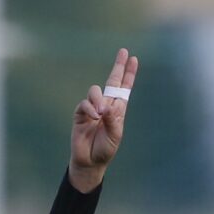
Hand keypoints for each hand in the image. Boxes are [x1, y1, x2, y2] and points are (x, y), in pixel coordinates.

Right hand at [69, 48, 138, 191]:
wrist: (90, 160)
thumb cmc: (105, 148)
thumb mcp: (115, 135)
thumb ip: (113, 120)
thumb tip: (107, 106)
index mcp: (118, 110)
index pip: (124, 89)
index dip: (128, 74)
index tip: (133, 59)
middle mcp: (106, 105)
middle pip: (112, 82)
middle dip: (118, 67)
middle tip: (124, 52)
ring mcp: (92, 108)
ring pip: (95, 91)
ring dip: (99, 100)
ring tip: (102, 113)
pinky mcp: (80, 113)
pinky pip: (84, 104)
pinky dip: (90, 109)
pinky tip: (94, 117)